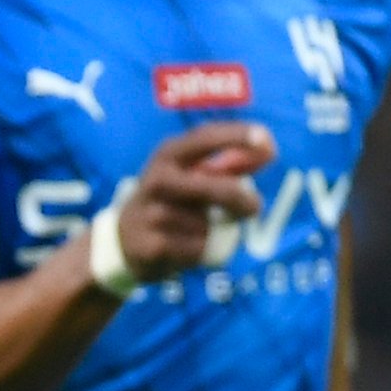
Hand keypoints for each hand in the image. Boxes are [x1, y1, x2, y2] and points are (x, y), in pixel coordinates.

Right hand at [111, 122, 277, 278]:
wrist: (122, 243)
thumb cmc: (172, 201)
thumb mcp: (192, 175)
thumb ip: (231, 163)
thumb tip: (269, 150)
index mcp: (169, 155)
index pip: (206, 138)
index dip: (238, 137)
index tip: (268, 142)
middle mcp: (157, 179)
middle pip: (210, 186)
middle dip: (240, 198)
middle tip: (256, 207)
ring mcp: (150, 213)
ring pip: (206, 224)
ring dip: (216, 232)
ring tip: (198, 231)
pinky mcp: (150, 245)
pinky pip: (196, 250)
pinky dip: (203, 253)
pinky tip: (186, 250)